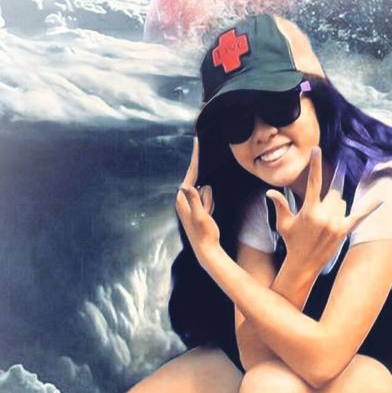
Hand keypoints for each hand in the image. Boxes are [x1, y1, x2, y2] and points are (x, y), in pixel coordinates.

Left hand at [175, 136, 219, 267]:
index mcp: (182, 199)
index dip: (195, 158)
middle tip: (206, 211)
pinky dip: (209, 204)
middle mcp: (182, 199)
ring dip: (209, 202)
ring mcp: (189, 204)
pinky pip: (206, 199)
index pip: (190, 173)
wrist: (206, 251)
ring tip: (208, 216)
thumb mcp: (202, 216)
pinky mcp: (195, 208)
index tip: (198, 141)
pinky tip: (208, 216)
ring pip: (205, 192)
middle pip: (199, 183)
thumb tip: (187, 186)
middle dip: (206, 196)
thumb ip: (195, 200)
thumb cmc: (204, 234)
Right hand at [265, 147, 384, 273]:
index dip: (314, 165)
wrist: (304, 264)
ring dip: (336, 209)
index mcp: (309, 210)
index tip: (317, 149)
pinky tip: (381, 198)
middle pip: (333, 194)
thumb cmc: (292, 242)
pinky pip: (360, 216)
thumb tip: (270, 192)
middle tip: (320, 216)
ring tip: (326, 225)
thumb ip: (280, 205)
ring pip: (342, 203)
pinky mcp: (344, 231)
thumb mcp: (283, 223)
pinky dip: (370, 207)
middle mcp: (324, 215)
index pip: (313, 182)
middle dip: (328, 200)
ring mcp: (335, 223)